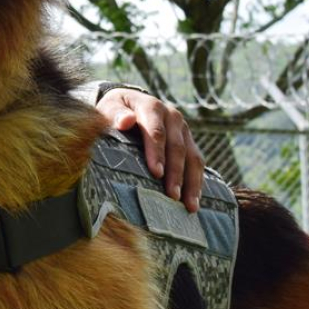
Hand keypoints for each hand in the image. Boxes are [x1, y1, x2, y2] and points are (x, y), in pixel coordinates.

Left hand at [95, 89, 203, 212]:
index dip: (157, 152)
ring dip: (191, 182)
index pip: (156, 131)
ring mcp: (183, 129)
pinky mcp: (189, 141)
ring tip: (189, 205)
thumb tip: (125, 121)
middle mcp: (172, 117)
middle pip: (177, 147)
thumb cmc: (116, 111)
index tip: (156, 172)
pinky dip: (197, 182)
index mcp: (152, 107)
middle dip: (175, 172)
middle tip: (172, 195)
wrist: (129, 103)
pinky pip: (197, 163)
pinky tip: (193, 201)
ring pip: (193, 157)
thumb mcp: (111, 108)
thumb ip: (116, 114)